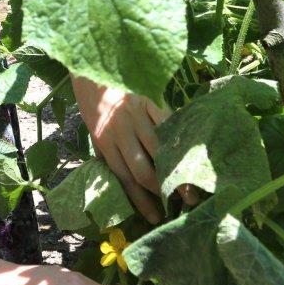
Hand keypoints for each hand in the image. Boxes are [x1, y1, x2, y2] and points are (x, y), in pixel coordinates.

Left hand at [71, 77, 198, 223]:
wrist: (92, 67)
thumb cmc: (93, 103)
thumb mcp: (95, 131)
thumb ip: (111, 153)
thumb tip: (128, 181)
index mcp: (105, 143)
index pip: (125, 179)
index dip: (141, 201)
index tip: (155, 217)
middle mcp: (120, 132)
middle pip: (144, 169)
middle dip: (162, 190)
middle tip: (181, 204)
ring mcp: (136, 116)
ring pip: (159, 149)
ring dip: (175, 170)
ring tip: (190, 185)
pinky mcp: (149, 100)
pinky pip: (167, 124)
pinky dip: (178, 139)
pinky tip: (189, 152)